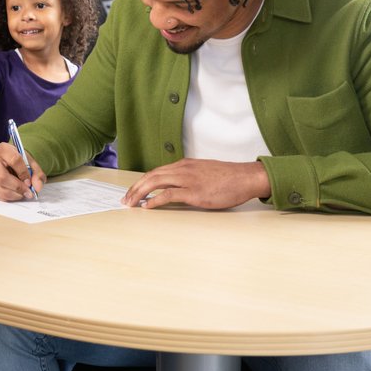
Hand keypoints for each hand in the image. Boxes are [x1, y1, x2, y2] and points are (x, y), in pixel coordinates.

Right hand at [0, 142, 45, 200]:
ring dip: (15, 195)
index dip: (23, 173)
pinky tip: (15, 193)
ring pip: (0, 189)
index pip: (14, 160)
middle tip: (28, 192)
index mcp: (3, 149)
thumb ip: (37, 174)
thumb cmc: (19, 162)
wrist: (9, 163)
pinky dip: (9, 198)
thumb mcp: (31, 163)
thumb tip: (37, 187)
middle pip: (2, 177)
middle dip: (18, 187)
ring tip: (23, 193)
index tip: (29, 181)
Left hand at [121, 159, 270, 209]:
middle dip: (135, 188)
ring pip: (156, 183)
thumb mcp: (204, 173)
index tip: (133, 192)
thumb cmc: (228, 178)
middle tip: (125, 200)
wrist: (246, 177)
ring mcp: (188, 180)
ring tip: (131, 204)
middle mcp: (183, 169)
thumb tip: (176, 189)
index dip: (141, 182)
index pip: (156, 172)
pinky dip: (155, 200)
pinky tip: (148, 206)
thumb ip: (189, 177)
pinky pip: (168, 194)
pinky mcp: (194, 192)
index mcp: (184, 165)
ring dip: (140, 194)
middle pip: (151, 176)